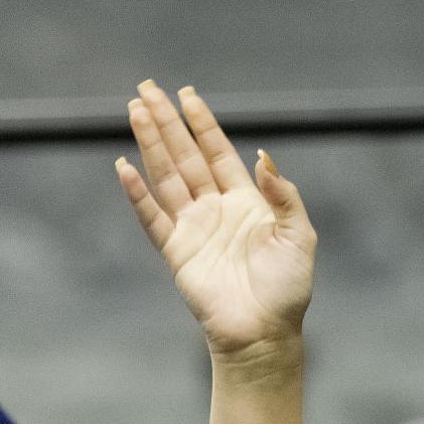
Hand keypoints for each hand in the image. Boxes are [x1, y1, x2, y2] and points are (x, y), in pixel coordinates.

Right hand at [117, 80, 316, 359]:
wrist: (264, 334)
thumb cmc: (287, 290)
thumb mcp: (298, 237)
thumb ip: (284, 196)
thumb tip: (263, 157)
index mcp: (247, 204)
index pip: (219, 154)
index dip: (203, 124)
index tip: (187, 95)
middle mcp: (216, 211)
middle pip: (186, 157)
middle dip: (167, 123)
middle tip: (147, 89)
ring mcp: (194, 230)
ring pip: (166, 177)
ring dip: (150, 145)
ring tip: (134, 112)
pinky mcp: (177, 253)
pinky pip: (152, 218)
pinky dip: (138, 194)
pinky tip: (125, 167)